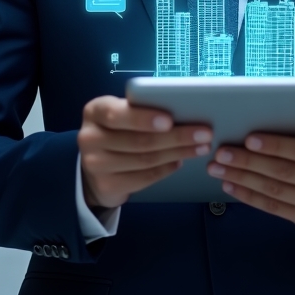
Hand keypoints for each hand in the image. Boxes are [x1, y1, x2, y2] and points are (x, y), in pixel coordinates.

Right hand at [78, 96, 211, 209]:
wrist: (94, 164)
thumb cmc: (116, 129)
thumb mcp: (121, 113)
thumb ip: (140, 109)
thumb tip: (182, 110)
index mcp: (95, 111)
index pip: (118, 114)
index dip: (144, 118)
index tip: (170, 120)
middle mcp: (90, 138)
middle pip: (139, 140)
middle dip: (176, 137)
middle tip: (205, 134)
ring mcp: (95, 164)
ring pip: (145, 159)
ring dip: (178, 153)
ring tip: (200, 147)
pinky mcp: (107, 185)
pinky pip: (144, 177)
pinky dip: (166, 169)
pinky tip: (180, 161)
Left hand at [206, 118, 294, 232]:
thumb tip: (271, 112)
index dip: (277, 145)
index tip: (249, 138)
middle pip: (285, 173)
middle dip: (249, 162)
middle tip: (222, 153)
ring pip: (275, 192)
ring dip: (242, 179)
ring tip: (218, 168)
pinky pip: (274, 208)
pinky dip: (249, 197)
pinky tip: (231, 185)